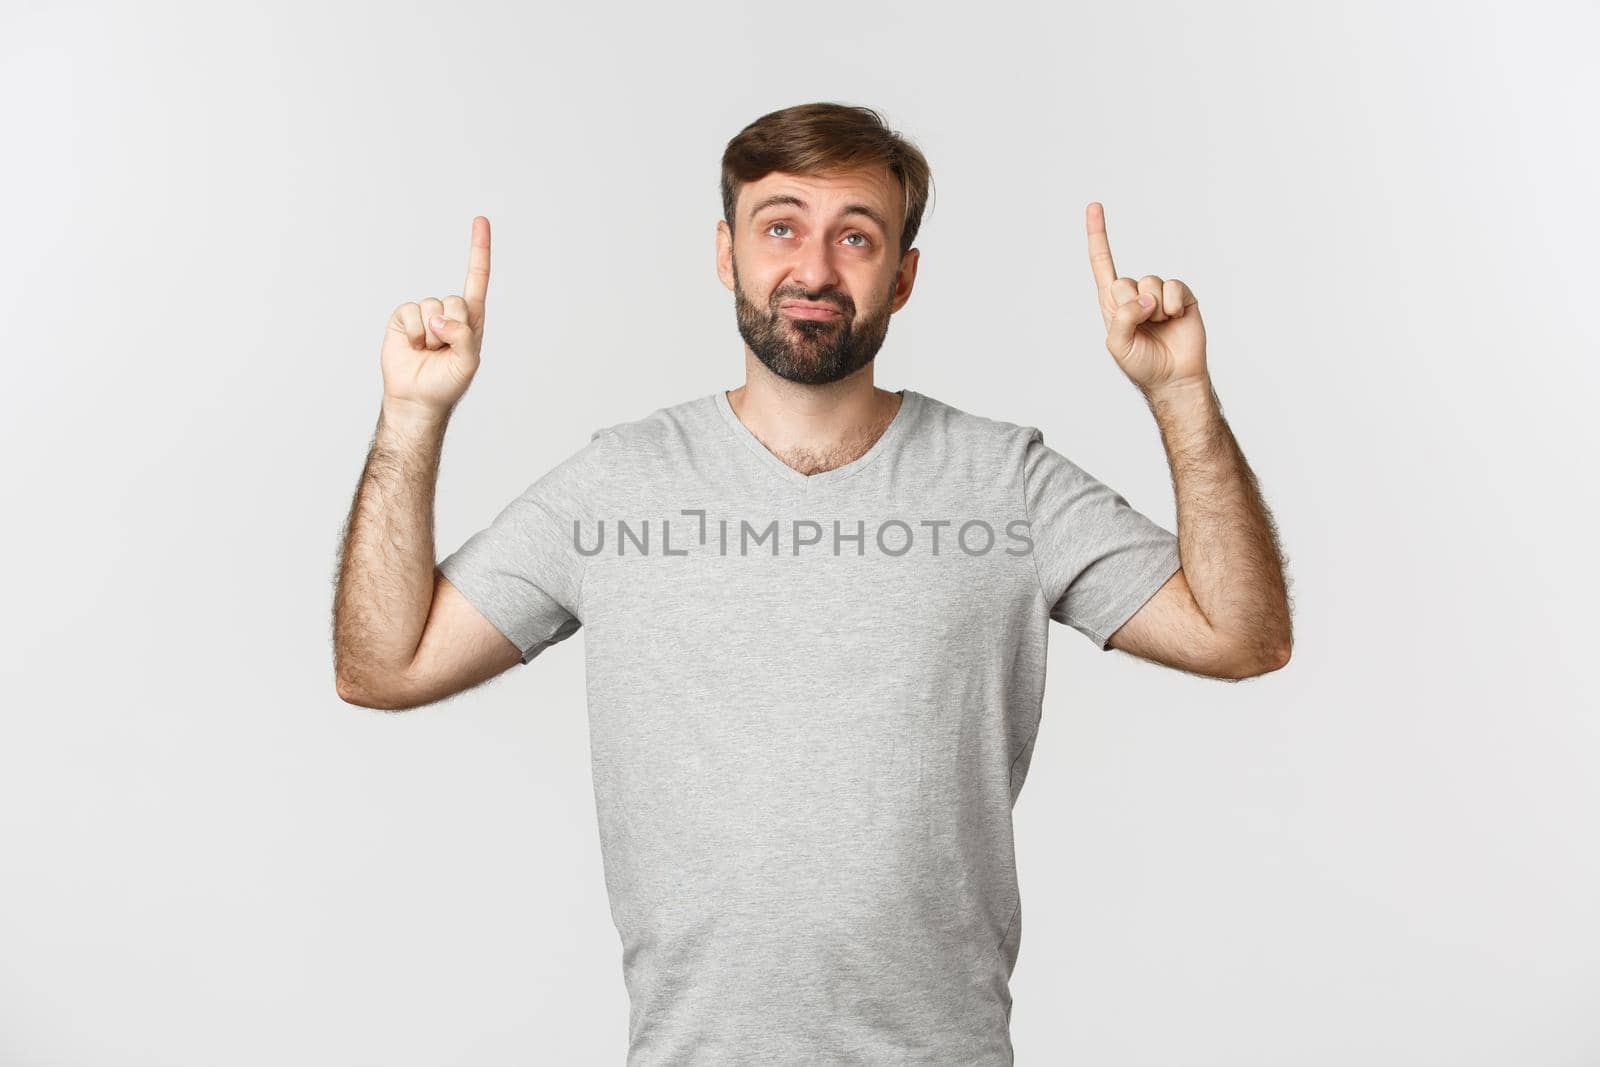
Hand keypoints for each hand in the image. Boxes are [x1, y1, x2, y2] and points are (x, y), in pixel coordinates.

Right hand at [380, 216, 491, 417]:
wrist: (417, 399)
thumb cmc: (447, 383)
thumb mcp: (468, 362)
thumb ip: (464, 337)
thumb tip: (440, 319)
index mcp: (471, 319)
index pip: (477, 278)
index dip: (479, 249)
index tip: (480, 220)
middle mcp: (448, 313)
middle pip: (454, 300)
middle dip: (451, 328)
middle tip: (444, 351)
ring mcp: (425, 314)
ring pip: (431, 307)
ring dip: (431, 335)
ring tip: (429, 352)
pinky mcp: (403, 319)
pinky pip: (410, 312)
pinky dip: (413, 333)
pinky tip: (414, 348)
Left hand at [1086, 202, 1206, 395]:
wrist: (1174, 377)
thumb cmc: (1142, 363)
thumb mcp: (1118, 345)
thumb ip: (1121, 318)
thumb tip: (1144, 297)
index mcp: (1114, 303)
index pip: (1102, 263)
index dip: (1098, 235)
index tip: (1094, 206)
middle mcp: (1135, 295)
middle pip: (1125, 280)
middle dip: (1132, 306)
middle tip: (1142, 326)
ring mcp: (1159, 295)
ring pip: (1150, 283)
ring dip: (1154, 309)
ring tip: (1160, 326)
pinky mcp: (1182, 297)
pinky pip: (1174, 287)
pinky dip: (1173, 305)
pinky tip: (1176, 319)